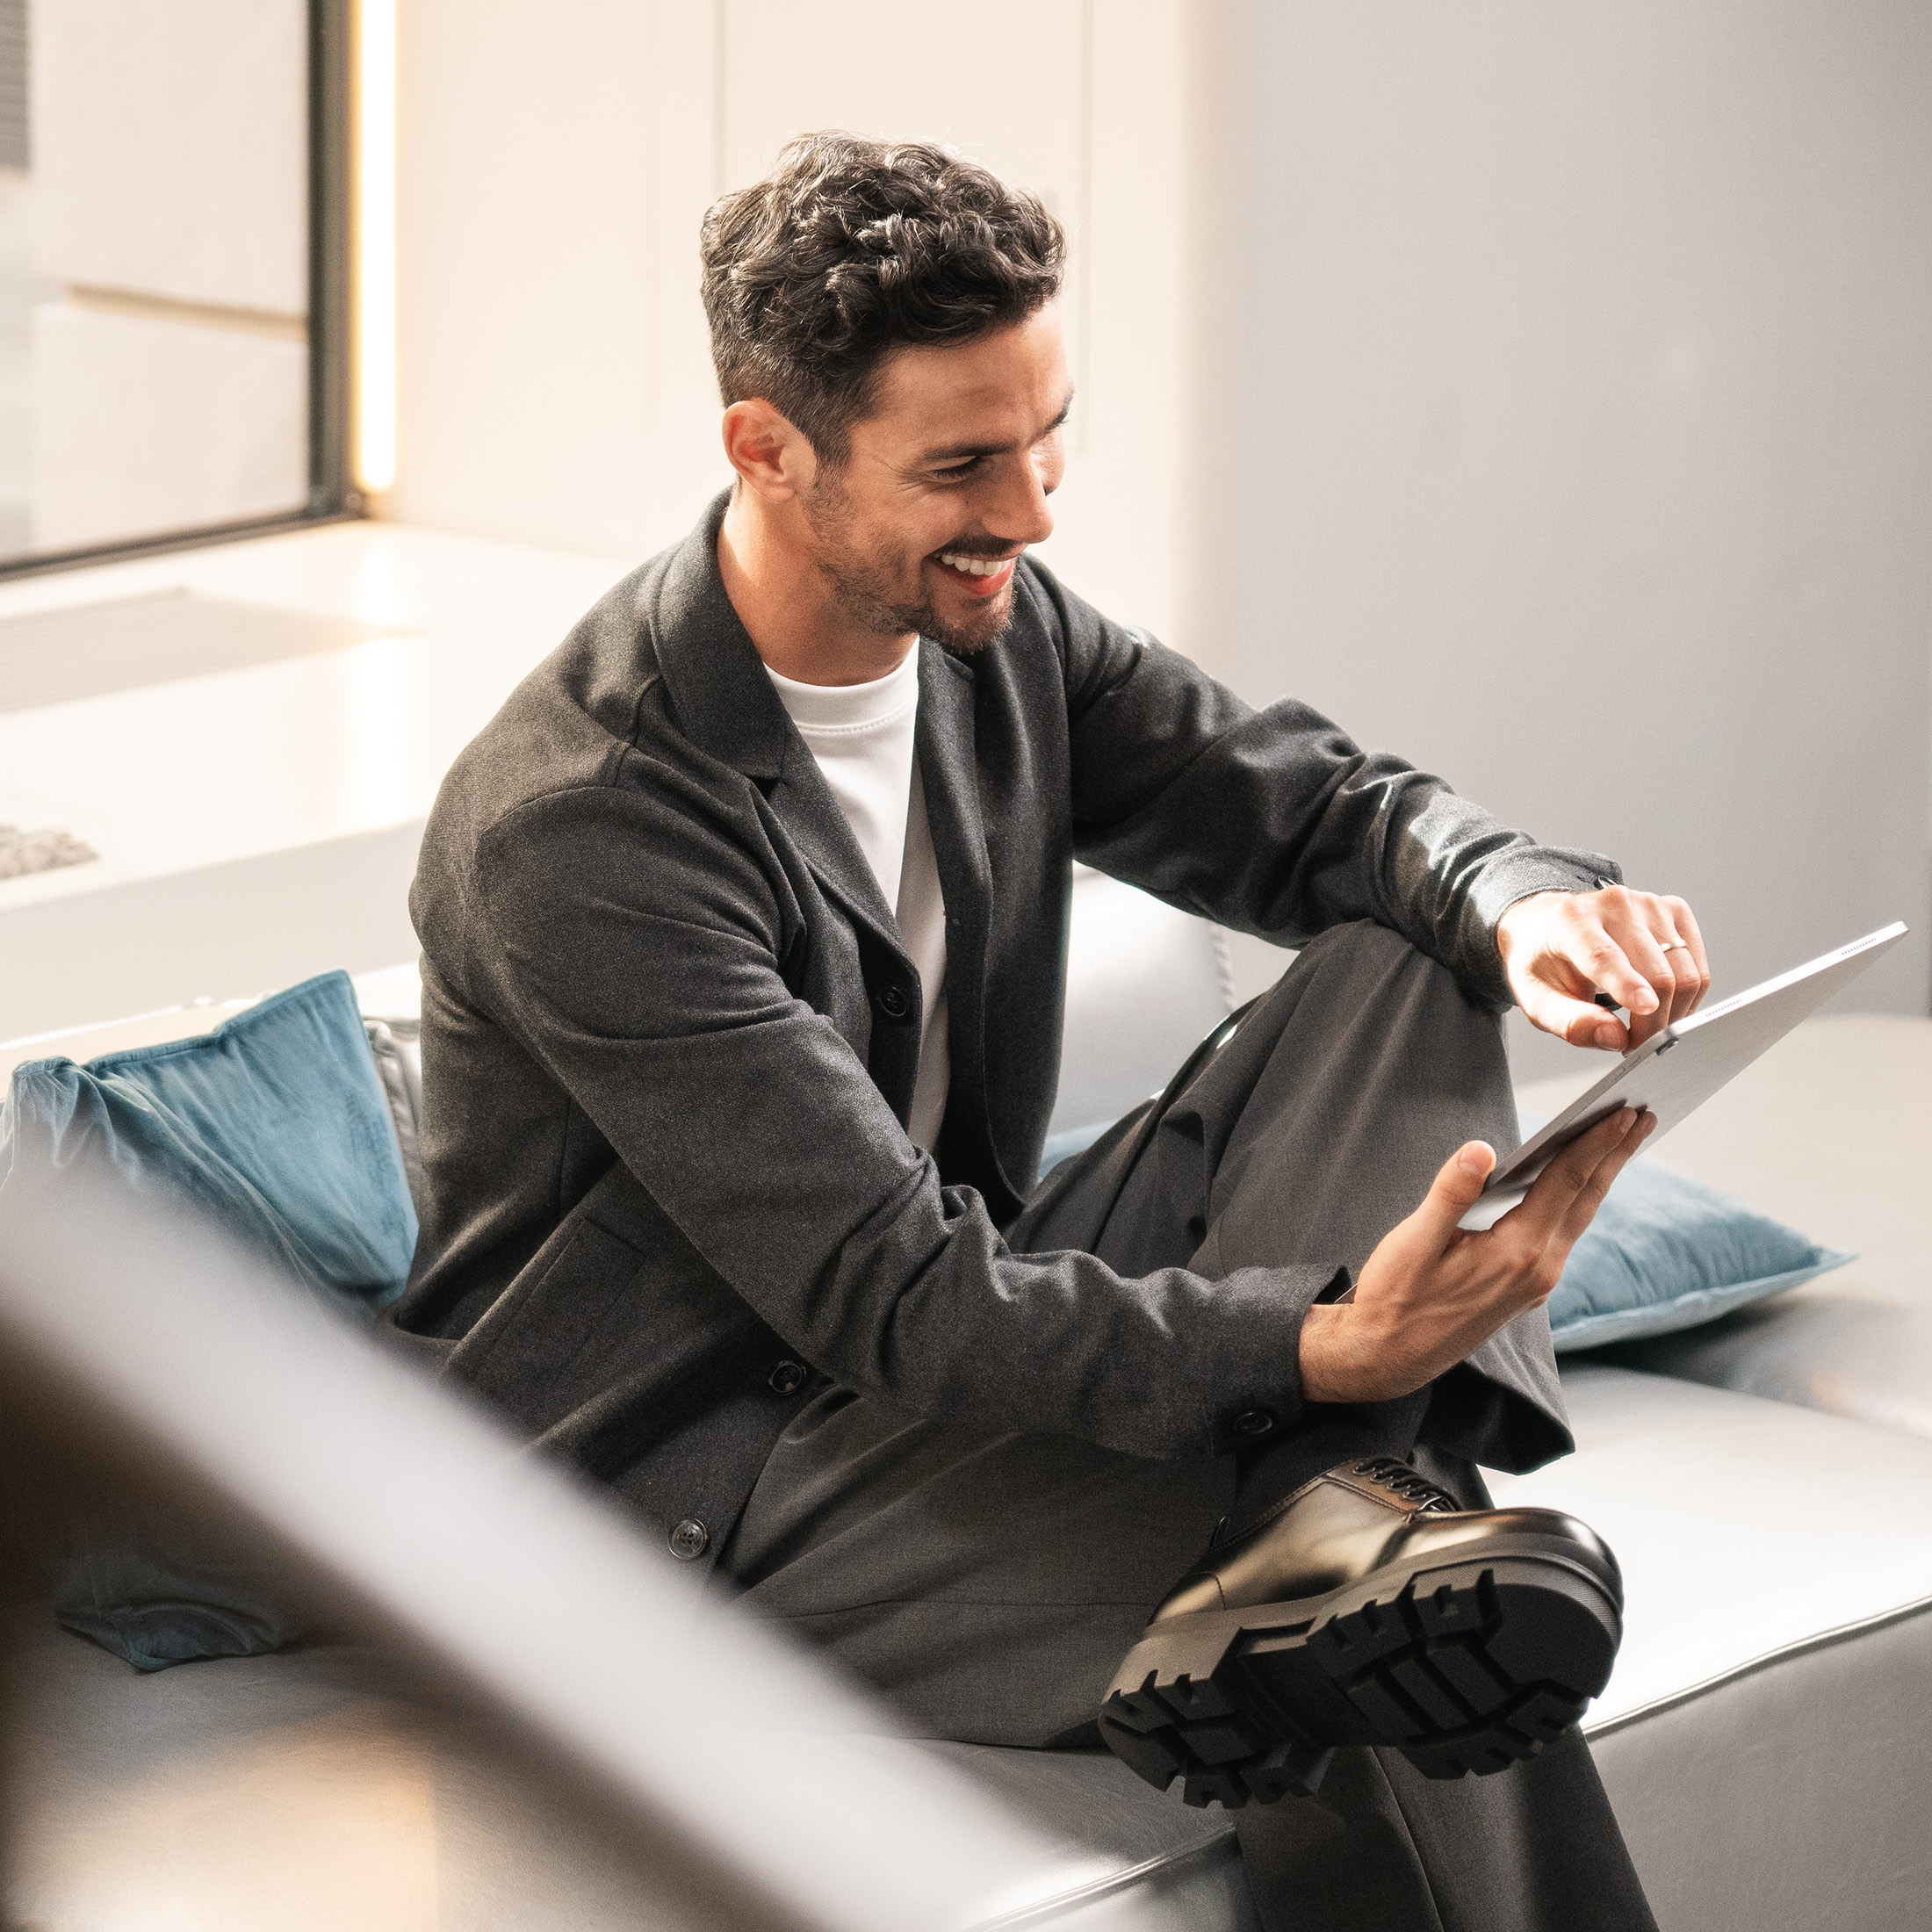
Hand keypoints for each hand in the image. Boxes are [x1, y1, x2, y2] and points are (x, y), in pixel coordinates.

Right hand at [1298, 1107, 1654, 1403]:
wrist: (1388, 1357)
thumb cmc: (1395, 1299)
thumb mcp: (1413, 1243)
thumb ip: (1450, 1194)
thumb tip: (1481, 1149)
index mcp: (1516, 1252)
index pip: (1566, 1184)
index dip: (1595, 1143)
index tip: (1624, 1111)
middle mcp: (1538, 1270)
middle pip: (1586, 1199)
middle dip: (1614, 1155)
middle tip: (1644, 1116)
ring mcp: (1536, 1283)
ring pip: (1579, 1219)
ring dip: (1601, 1178)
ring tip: (1620, 1144)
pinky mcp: (1525, 1289)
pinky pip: (1563, 1235)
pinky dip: (1578, 1202)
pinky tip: (1575, 1189)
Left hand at [1498, 885, 1710, 1051]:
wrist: (1549, 926)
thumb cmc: (1543, 963)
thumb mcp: (1536, 999)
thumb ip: (1571, 1022)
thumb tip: (1615, 1039)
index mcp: (1572, 921)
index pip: (1604, 955)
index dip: (1627, 984)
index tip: (1645, 1009)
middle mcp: (1615, 904)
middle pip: (1656, 973)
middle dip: (1653, 1023)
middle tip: (1636, 1046)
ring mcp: (1650, 904)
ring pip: (1685, 973)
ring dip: (1673, 1013)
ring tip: (1646, 1027)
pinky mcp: (1675, 911)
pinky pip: (1698, 966)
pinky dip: (1687, 996)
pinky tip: (1661, 1004)